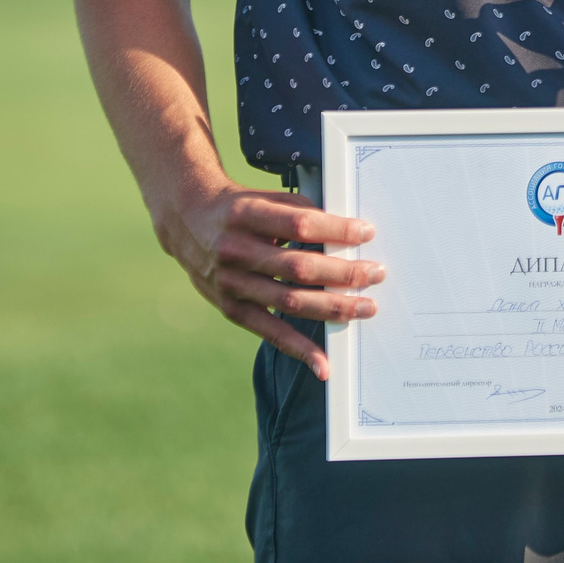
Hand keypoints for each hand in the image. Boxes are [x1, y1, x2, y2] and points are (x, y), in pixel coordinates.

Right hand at [157, 181, 382, 379]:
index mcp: (247, 214)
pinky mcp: (230, 308)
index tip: (367, 233)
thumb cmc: (239, 208)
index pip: (300, 225)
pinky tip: (323, 363)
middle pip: (299, 267)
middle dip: (343, 273)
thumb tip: (346, 235)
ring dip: (333, 308)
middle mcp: (235, 250)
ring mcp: (231, 282)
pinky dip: (299, 349)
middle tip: (376, 274)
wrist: (187, 220)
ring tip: (365, 308)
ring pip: (289, 301)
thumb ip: (299, 214)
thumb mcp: (263, 199)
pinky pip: (269, 332)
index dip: (336, 230)